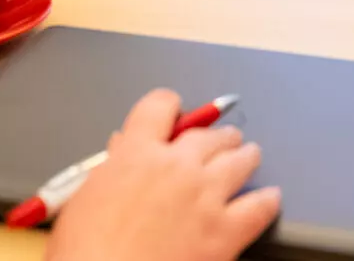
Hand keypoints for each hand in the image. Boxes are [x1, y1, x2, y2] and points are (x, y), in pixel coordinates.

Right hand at [44, 88, 280, 260]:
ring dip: (244, 155)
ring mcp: (205, 195)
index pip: (160, 106)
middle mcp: (176, 165)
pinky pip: (259, 206)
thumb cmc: (86, 250)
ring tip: (249, 155)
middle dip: (215, 135)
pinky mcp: (224, 230)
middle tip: (221, 139)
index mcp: (136, 152)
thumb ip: (109, 169)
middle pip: (208, 134)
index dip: (170, 108)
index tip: (176, 114)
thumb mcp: (83, 200)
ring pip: (239, 159)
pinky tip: (270, 198)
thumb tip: (120, 152)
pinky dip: (267, 201)